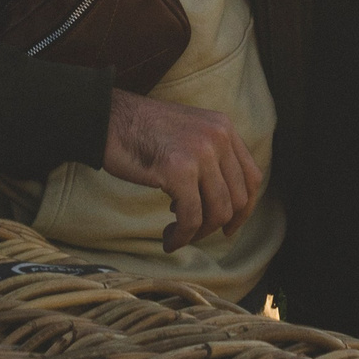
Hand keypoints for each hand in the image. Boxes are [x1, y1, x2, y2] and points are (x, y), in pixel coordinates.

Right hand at [102, 89, 263, 252]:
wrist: (107, 119)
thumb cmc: (141, 131)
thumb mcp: (189, 132)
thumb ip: (211, 156)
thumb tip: (224, 203)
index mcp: (223, 127)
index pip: (252, 177)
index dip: (244, 209)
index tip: (229, 227)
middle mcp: (218, 137)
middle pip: (237, 198)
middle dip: (218, 225)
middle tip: (195, 233)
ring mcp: (200, 153)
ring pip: (217, 212)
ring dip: (198, 233)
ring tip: (177, 235)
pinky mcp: (178, 170)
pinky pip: (190, 218)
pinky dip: (181, 236)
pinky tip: (168, 239)